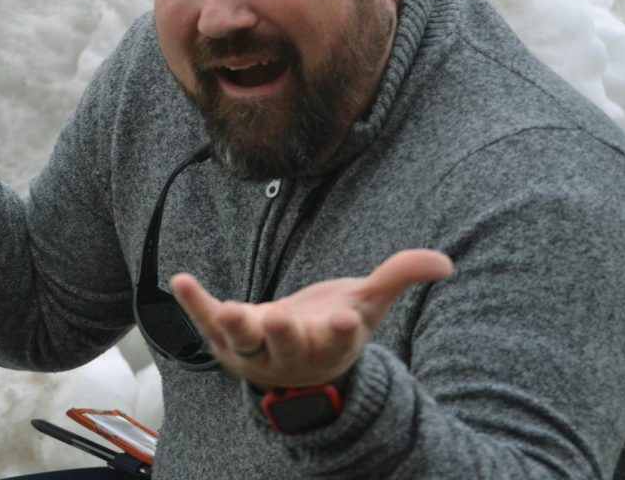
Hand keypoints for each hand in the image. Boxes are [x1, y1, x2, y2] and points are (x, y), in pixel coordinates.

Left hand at [170, 249, 452, 388]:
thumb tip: (444, 262)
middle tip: (278, 318)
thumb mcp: (367, 302)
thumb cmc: (333, 325)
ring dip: (234, 326)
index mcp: (332, 344)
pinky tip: (180, 280)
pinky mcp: (226, 339)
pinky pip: (207, 322)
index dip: (342, 330)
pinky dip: (195, 303)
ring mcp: (256, 350)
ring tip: (223, 310)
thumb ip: (400, 276)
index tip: (345, 319)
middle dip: (283, 333)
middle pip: (288, 345)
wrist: (294, 361)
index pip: (339, 340)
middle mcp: (292, 352)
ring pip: (245, 341)